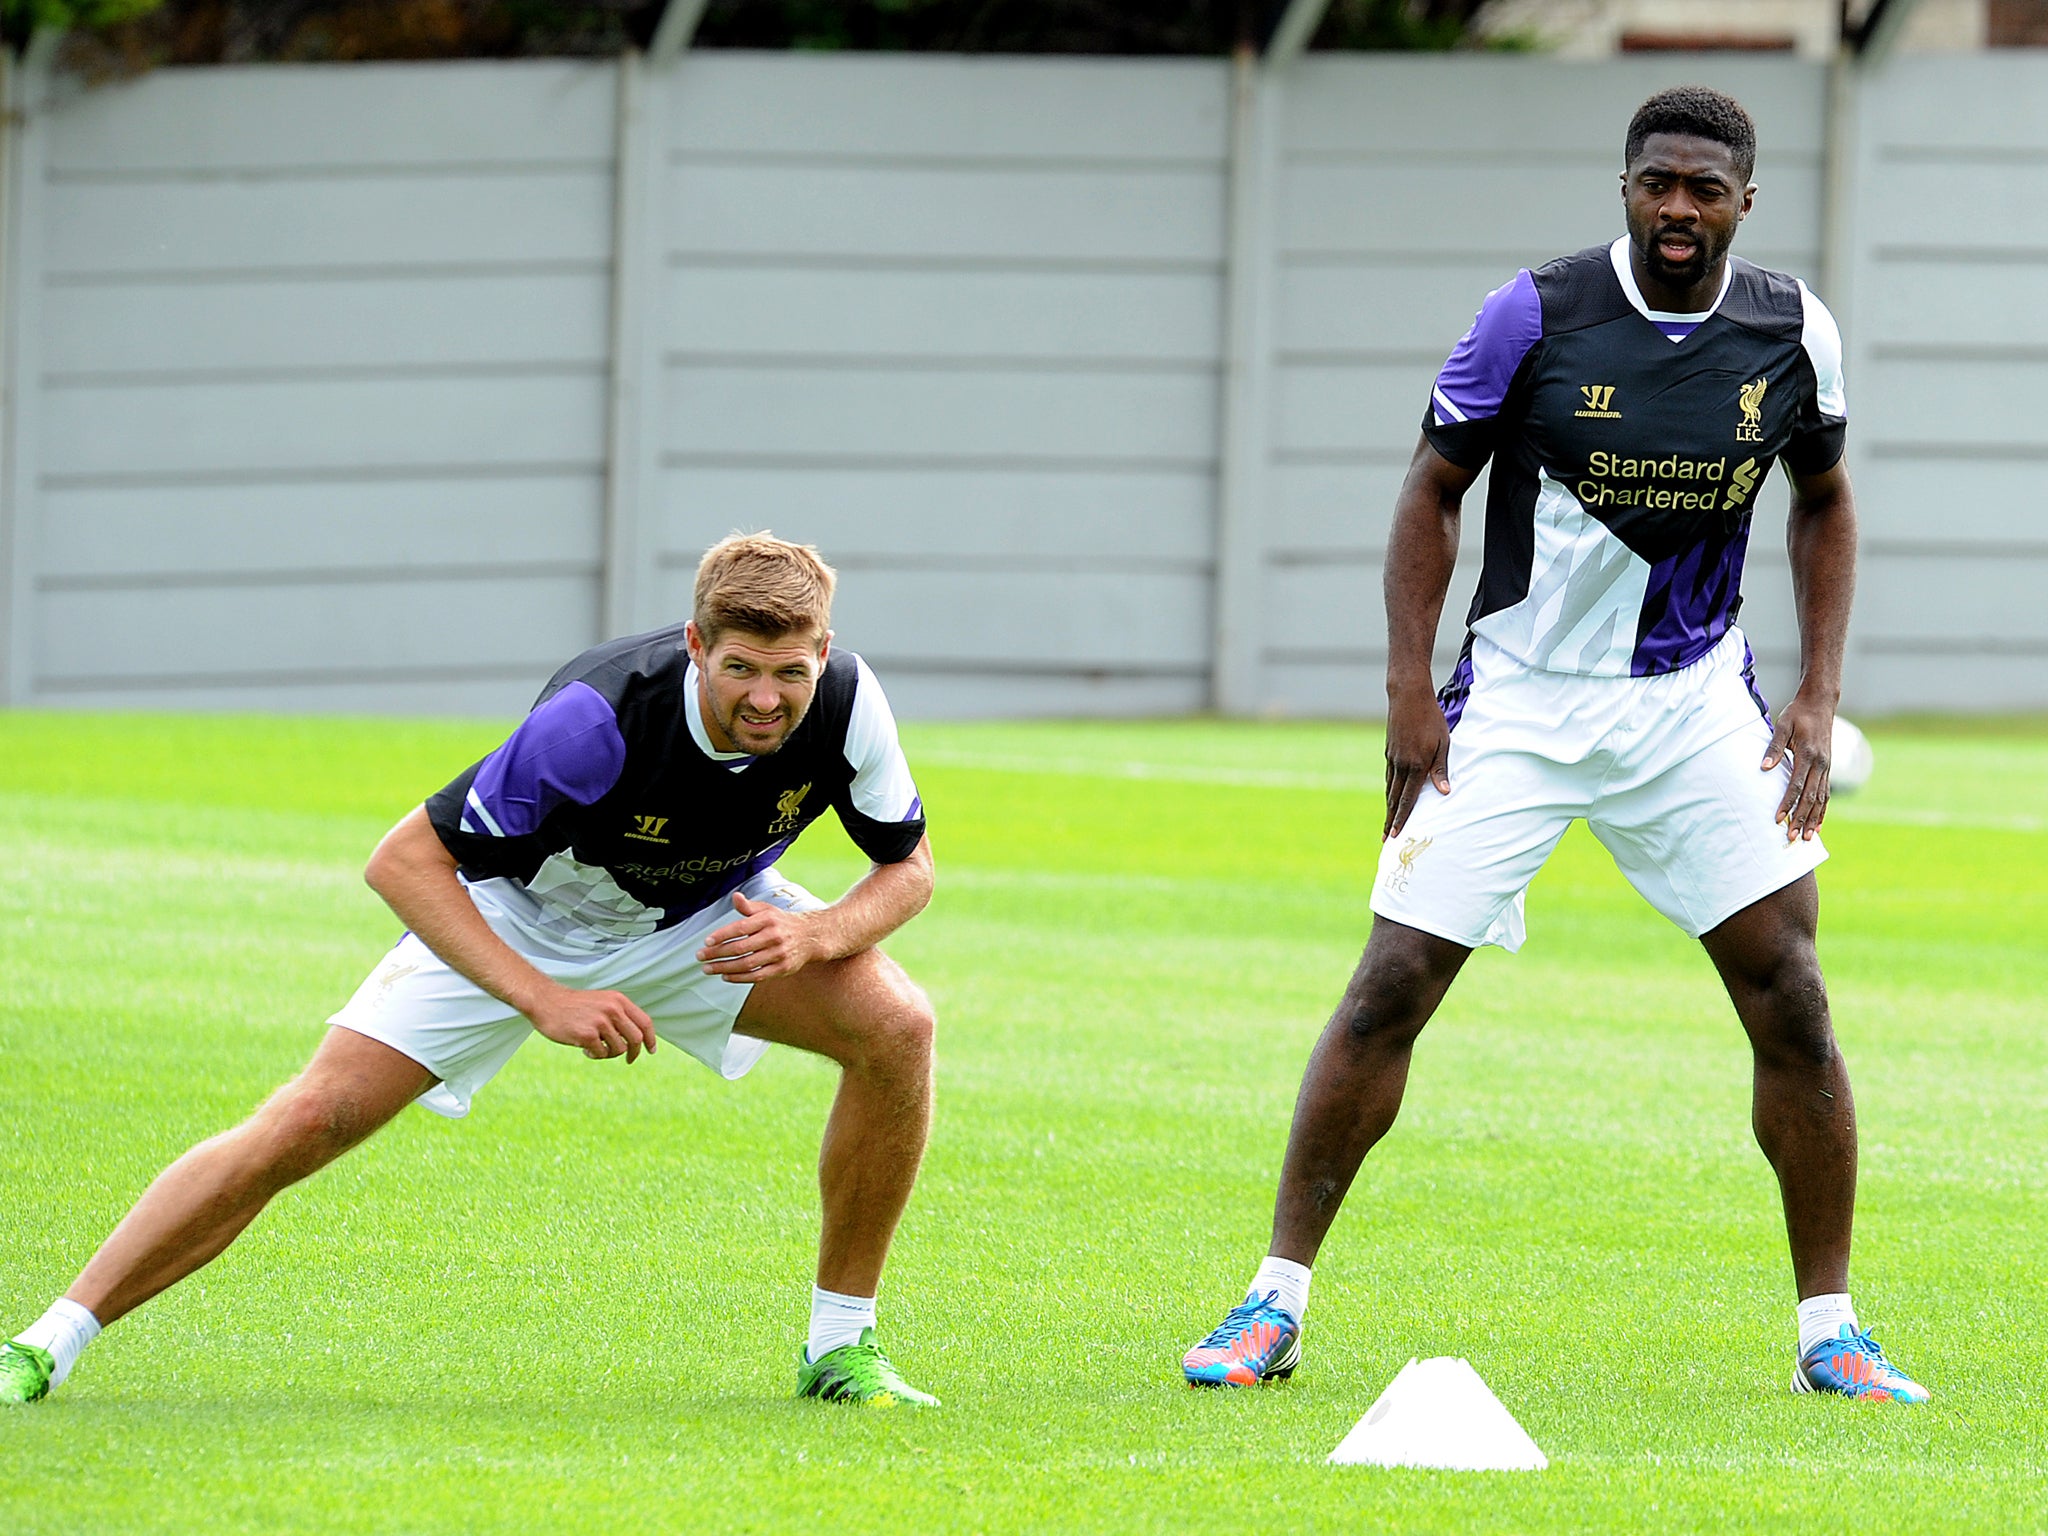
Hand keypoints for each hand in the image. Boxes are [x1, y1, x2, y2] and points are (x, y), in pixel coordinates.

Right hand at [526, 983, 656, 1061]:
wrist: (546, 1002)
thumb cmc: (574, 1005)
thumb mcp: (602, 1002)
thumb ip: (619, 1015)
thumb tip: (636, 1039)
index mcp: (618, 1000)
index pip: (645, 1022)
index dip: (651, 1039)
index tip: (651, 1050)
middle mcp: (613, 1009)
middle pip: (636, 1039)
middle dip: (634, 1053)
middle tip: (629, 1060)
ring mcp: (600, 1022)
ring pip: (619, 1049)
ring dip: (608, 1053)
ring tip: (595, 1047)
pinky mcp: (587, 1035)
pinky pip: (601, 1054)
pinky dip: (595, 1055)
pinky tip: (583, 1048)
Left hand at [696, 892, 817, 982]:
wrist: (811, 936)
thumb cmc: (782, 922)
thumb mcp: (767, 910)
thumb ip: (748, 906)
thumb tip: (735, 896)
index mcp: (768, 919)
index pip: (740, 928)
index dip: (722, 935)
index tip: (706, 942)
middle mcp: (774, 936)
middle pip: (740, 947)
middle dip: (717, 953)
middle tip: (700, 957)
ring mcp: (779, 953)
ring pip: (747, 963)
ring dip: (724, 967)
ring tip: (708, 969)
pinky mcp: (783, 968)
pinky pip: (757, 975)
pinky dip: (740, 978)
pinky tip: (725, 976)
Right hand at [1383, 682, 1451, 839]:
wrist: (1408, 696)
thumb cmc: (1431, 718)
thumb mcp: (1443, 743)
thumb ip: (1441, 769)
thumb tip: (1444, 793)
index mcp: (1416, 765)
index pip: (1408, 799)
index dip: (1403, 819)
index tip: (1397, 835)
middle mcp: (1401, 765)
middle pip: (1394, 799)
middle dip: (1391, 820)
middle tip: (1386, 839)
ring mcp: (1392, 758)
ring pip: (1389, 789)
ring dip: (1388, 808)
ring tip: (1387, 823)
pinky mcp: (1389, 751)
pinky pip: (1389, 777)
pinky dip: (1389, 790)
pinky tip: (1390, 796)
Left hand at [1761, 690, 1833, 841]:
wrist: (1820, 704)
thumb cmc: (1797, 714)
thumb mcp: (1782, 726)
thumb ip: (1773, 747)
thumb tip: (1763, 768)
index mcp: (1807, 754)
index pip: (1796, 784)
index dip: (1787, 802)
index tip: (1777, 818)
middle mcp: (1820, 763)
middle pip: (1810, 796)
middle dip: (1801, 818)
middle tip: (1792, 836)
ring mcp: (1826, 767)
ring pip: (1821, 798)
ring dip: (1814, 819)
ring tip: (1808, 838)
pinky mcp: (1827, 768)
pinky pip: (1826, 793)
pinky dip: (1822, 810)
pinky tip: (1818, 824)